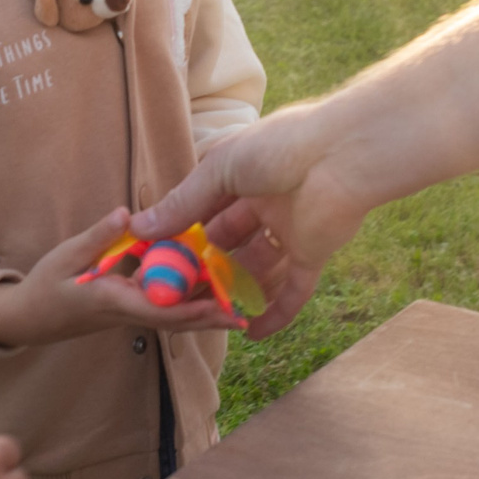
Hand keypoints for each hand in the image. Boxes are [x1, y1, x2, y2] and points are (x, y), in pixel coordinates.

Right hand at [0, 210, 239, 350]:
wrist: (28, 319)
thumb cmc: (45, 287)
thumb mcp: (65, 256)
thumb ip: (98, 236)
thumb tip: (127, 214)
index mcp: (112, 300)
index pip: (158, 309)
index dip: (191, 309)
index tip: (220, 307)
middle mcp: (128, 312)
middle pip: (176, 319)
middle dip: (210, 318)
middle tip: (244, 316)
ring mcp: (131, 313)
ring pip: (173, 315)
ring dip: (203, 310)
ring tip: (237, 302)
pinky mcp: (131, 309)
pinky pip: (163, 307)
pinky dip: (186, 299)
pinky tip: (207, 287)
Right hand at [132, 100, 376, 338]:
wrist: (340, 155)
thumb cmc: (279, 146)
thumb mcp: (219, 169)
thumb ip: (183, 202)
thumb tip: (139, 227)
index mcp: (241, 177)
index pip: (204, 212)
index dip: (182, 236)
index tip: (157, 261)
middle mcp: (263, 205)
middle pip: (228, 245)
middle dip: (204, 269)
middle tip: (177, 295)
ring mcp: (289, 231)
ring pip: (256, 271)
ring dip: (234, 293)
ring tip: (205, 317)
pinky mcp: (312, 253)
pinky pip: (293, 290)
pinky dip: (274, 313)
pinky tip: (251, 333)